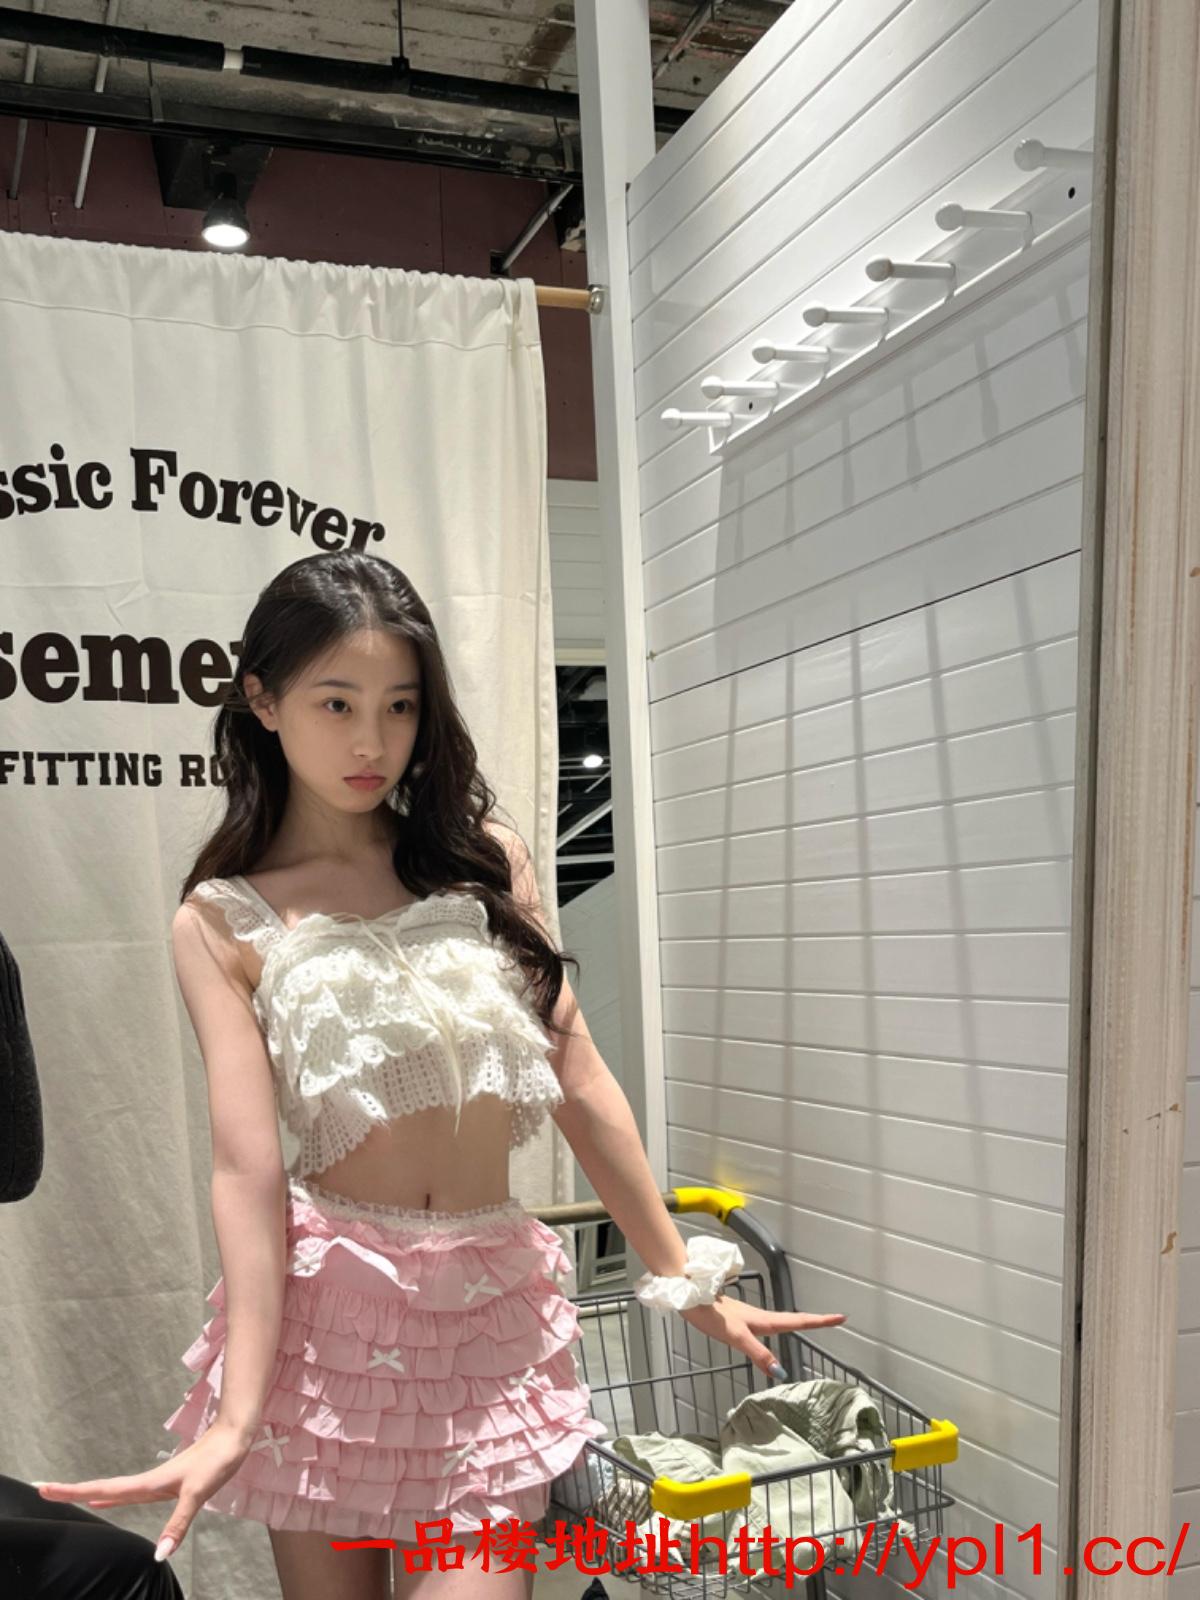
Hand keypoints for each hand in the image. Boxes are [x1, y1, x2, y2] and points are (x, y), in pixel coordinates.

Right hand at [33, 1421, 250, 1562]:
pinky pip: (132, 1490)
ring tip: (74, 1497)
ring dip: (94, 1491)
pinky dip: (115, 1495)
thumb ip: (178, 1524)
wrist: (235, 1436)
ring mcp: (158, 1481)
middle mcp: (149, 1482)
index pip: (105, 1490)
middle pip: (105, 1487)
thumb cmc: (218, 1460)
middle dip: (75, 1491)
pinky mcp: (170, 1481)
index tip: (46, 1488)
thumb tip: (158, 1555)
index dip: (76, 1492)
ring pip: (118, 1488)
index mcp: (149, 1485)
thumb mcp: (198, 1493)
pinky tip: (110, 1499)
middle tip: (45, 1491)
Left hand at [680, 1295, 846, 1382]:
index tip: (841, 1317)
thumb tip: (780, 1372)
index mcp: (764, 1321)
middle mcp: (760, 1318)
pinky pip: (765, 1324)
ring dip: (797, 1322)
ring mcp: (749, 1317)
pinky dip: (777, 1327)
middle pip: (793, 1319)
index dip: (819, 1321)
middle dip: (814, 1321)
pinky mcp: (738, 1319)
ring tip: (811, 1324)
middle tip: (834, 1321)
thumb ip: (758, 1353)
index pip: (797, 1321)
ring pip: (779, 1320)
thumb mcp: (736, 1336)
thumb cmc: (712, 1314)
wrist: (690, 1295)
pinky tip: (771, 1331)